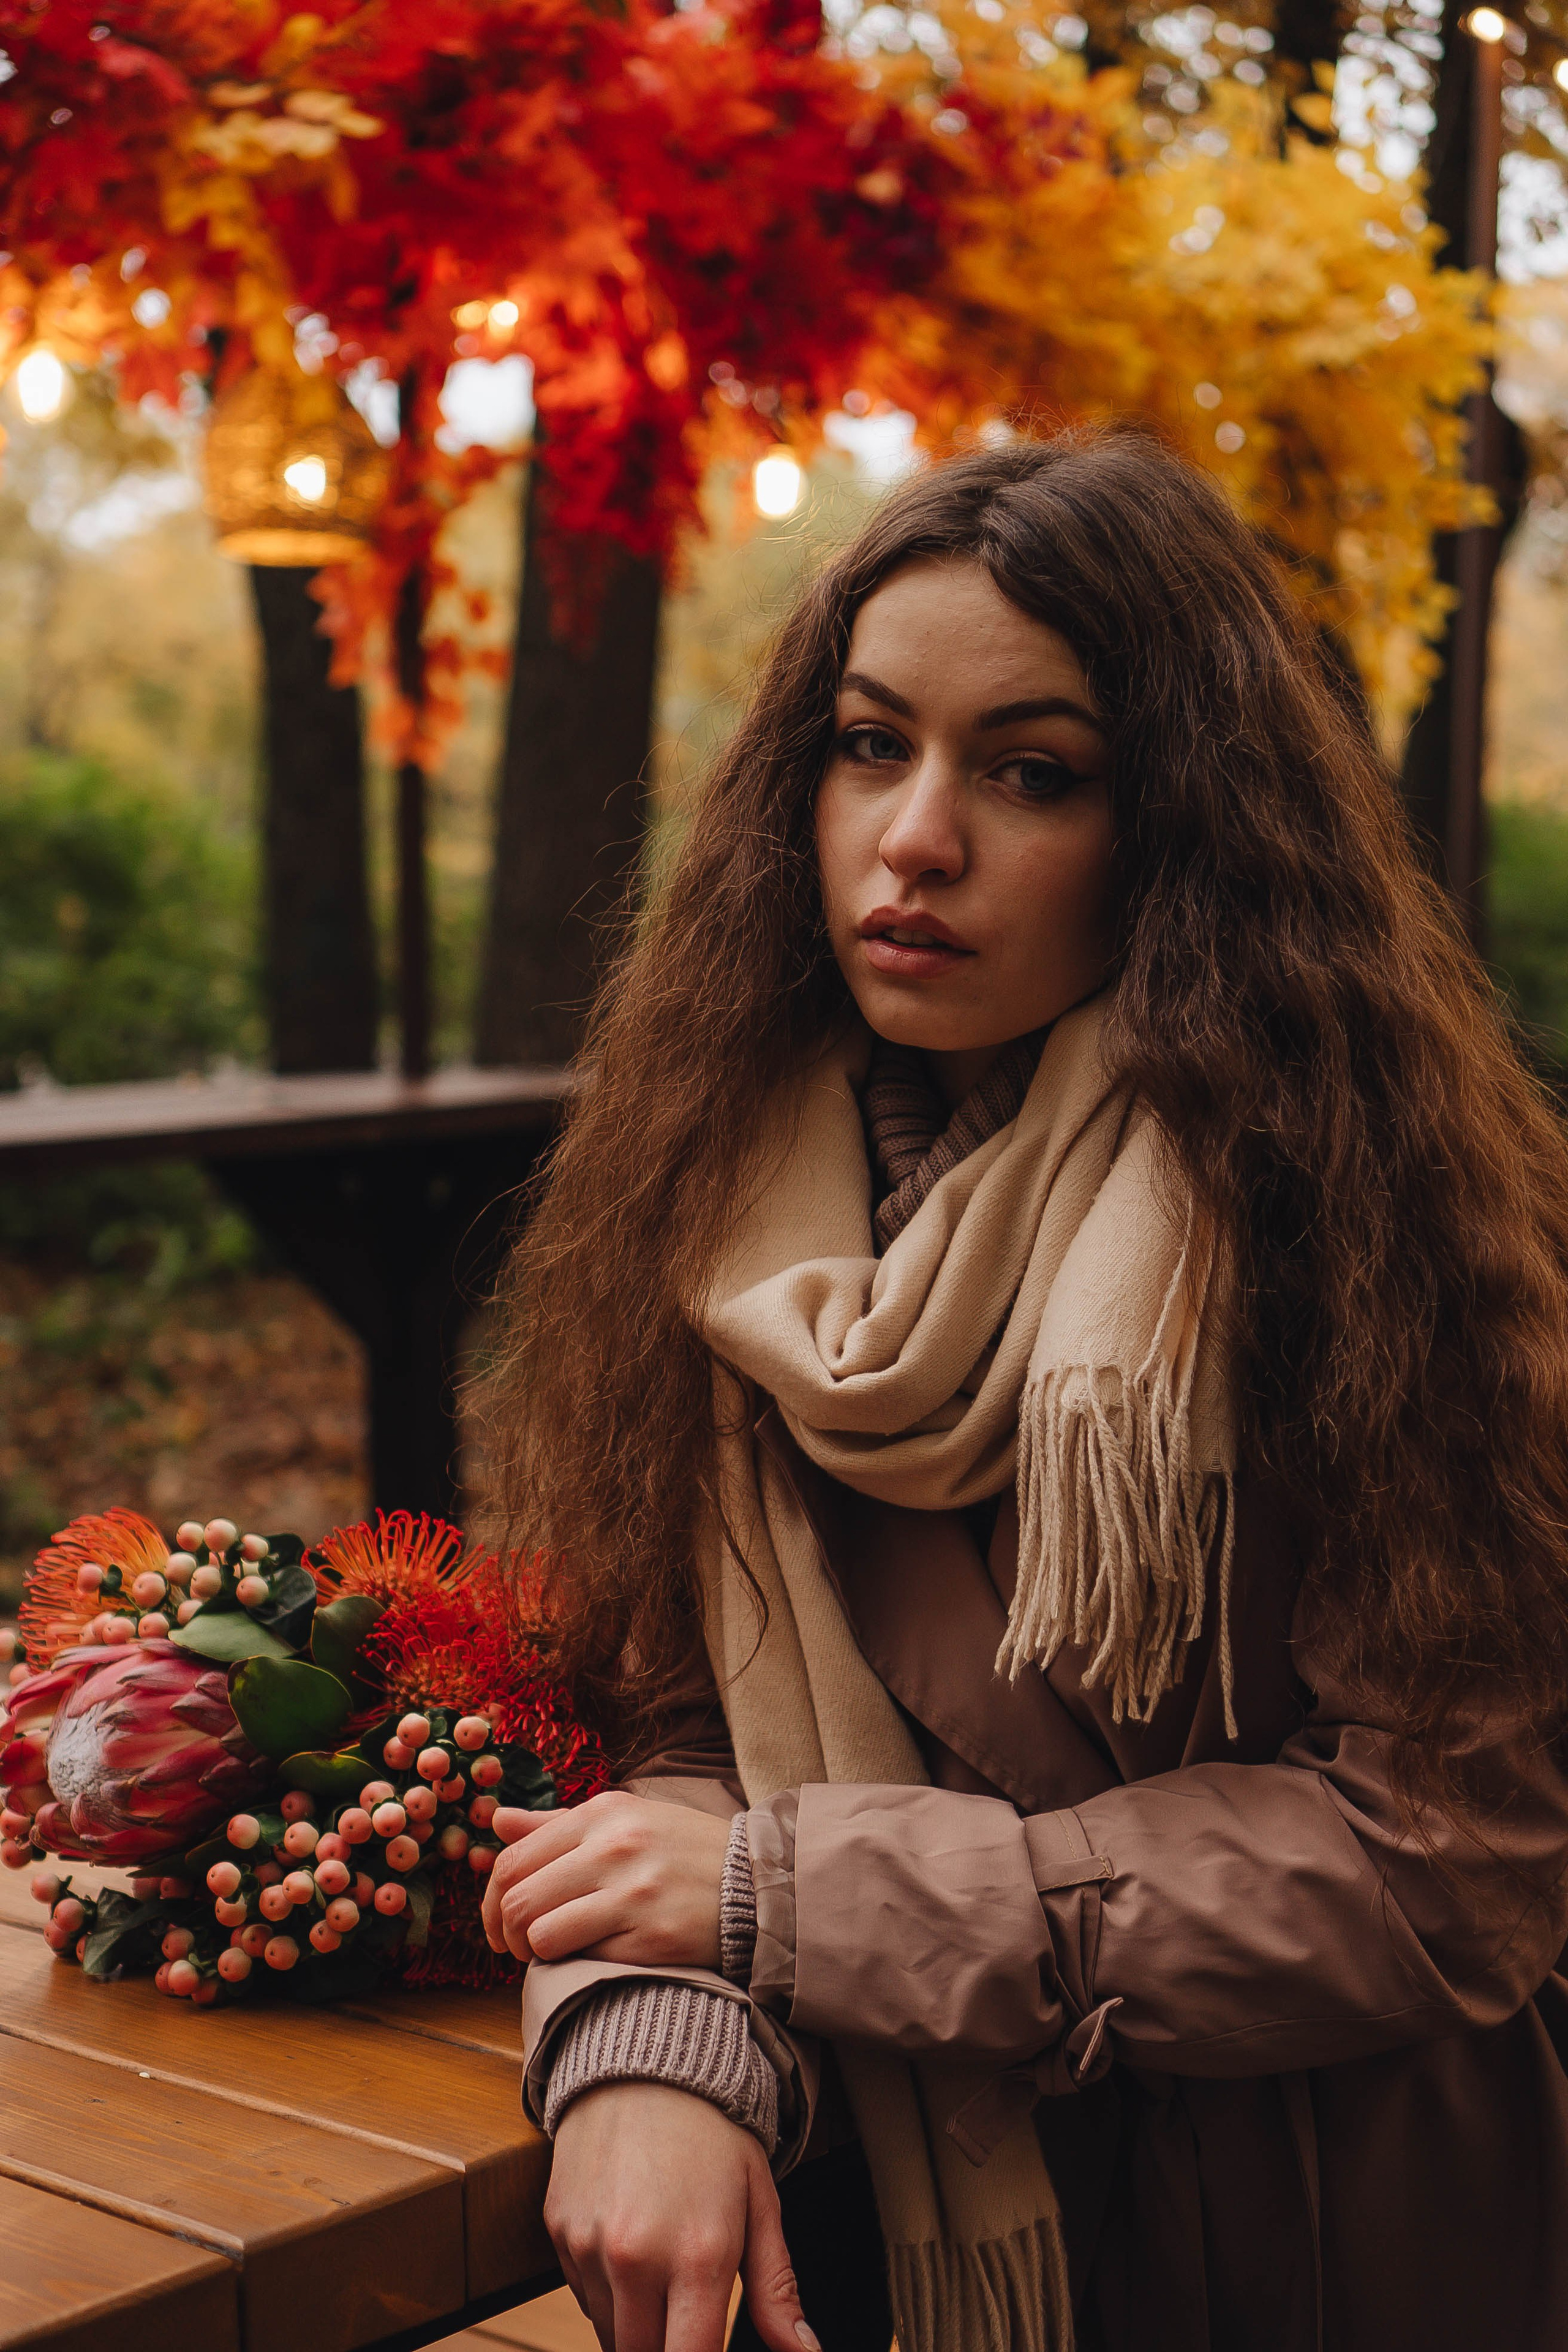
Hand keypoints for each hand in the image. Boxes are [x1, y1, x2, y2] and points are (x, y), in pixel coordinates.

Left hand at [482, 1790, 731, 1967]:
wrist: (756, 1883)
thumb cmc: (681, 1852)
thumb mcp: (625, 1819)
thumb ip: (557, 1825)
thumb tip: (496, 1821)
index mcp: (602, 1814)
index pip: (514, 1859)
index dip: (493, 1899)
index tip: (502, 1921)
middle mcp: (614, 1847)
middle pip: (518, 1899)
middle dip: (505, 1933)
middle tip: (519, 1948)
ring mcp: (633, 1892)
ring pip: (539, 1933)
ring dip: (535, 1954)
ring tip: (551, 1954)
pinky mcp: (652, 1936)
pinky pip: (582, 1958)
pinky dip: (576, 1964)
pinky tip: (593, 1957)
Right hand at [547, 2082, 818, 2351]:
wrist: (647, 2062)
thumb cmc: (713, 2133)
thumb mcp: (760, 2202)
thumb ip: (777, 2290)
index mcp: (699, 2257)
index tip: (707, 2346)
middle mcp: (637, 2259)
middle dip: (669, 2346)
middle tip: (689, 2312)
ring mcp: (591, 2246)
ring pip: (611, 2334)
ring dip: (637, 2323)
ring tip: (662, 2269)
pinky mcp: (559, 2232)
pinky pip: (583, 2297)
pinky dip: (607, 2292)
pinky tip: (629, 2245)